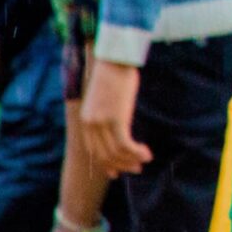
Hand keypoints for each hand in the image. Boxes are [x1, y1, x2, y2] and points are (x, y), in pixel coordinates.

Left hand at [81, 59, 150, 176]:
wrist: (115, 60)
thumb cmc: (113, 75)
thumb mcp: (105, 98)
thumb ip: (106, 113)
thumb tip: (118, 125)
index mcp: (86, 120)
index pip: (93, 150)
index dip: (105, 163)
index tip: (117, 171)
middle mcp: (91, 124)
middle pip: (104, 155)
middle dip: (121, 165)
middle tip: (136, 169)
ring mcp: (102, 123)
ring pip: (116, 152)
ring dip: (132, 160)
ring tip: (145, 160)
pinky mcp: (115, 120)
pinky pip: (125, 145)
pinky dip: (136, 152)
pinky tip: (146, 153)